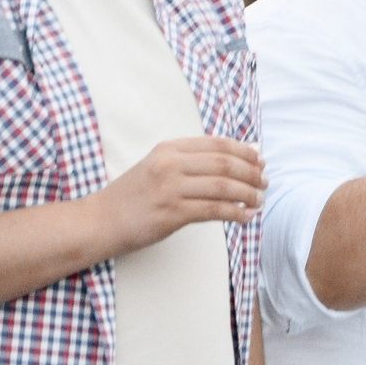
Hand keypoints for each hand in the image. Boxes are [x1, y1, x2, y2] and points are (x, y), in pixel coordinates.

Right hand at [92, 136, 264, 255]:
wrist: (100, 220)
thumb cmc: (134, 197)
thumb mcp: (158, 167)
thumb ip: (191, 162)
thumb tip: (233, 159)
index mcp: (169, 148)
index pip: (217, 143)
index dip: (244, 151)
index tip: (260, 160)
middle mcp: (171, 163)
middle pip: (225, 163)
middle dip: (251, 172)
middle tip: (265, 182)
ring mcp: (171, 188)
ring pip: (223, 186)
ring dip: (248, 193)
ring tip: (259, 200)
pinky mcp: (172, 213)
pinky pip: (214, 210)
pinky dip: (236, 213)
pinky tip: (246, 216)